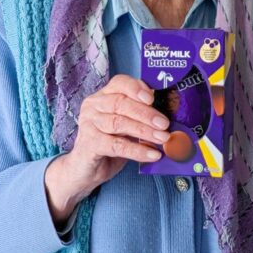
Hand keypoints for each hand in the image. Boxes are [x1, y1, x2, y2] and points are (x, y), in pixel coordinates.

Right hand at [44, 74, 169, 223]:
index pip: (119, 82)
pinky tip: (153, 154)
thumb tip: (167, 115)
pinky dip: (137, 150)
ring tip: (163, 138)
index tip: (153, 98)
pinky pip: (117, 145)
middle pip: (121, 103)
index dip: (137, 88)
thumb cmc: (109, 143)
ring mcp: (89, 124)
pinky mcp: (89, 144)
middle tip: (165, 124)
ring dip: (145, 131)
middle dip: (146, 113)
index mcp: (102, 96)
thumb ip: (139, 116)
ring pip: (119, 123)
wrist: (85, 170)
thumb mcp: (125, 125)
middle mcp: (93, 106)